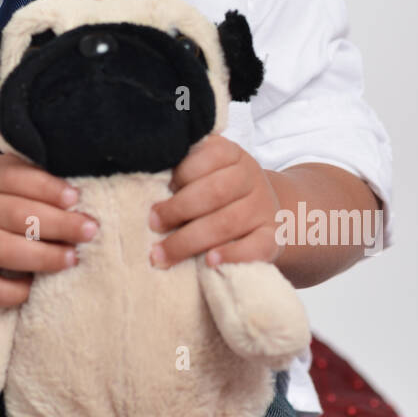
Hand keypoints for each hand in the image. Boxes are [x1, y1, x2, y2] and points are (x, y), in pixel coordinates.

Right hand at [0, 152, 97, 307]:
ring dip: (40, 257)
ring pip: (1, 251)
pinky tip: (33, 289)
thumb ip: (28, 176)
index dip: (45, 187)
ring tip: (71, 258)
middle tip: (89, 230)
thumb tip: (77, 196)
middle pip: (15, 215)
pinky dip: (9, 292)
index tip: (75, 197)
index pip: (13, 176)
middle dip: (57, 224)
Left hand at [147, 134, 281, 268]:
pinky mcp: (273, 238)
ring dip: (189, 240)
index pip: (209, 157)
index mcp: (232, 155)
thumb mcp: (207, 171)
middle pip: (215, 192)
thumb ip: (183, 170)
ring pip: (227, 223)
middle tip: (153, 224)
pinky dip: (232, 255)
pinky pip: (256, 247)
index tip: (160, 188)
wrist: (268, 212)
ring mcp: (264, 209)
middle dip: (178, 209)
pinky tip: (209, 261)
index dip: (182, 173)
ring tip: (161, 253)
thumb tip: (144, 179)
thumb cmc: (221, 191)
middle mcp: (251, 178)